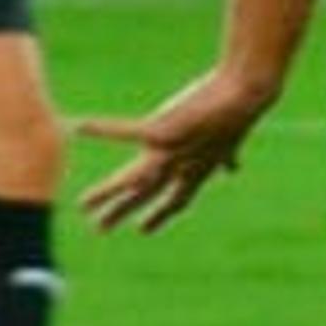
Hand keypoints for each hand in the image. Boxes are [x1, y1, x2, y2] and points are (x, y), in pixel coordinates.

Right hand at [76, 64, 280, 233]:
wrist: (245, 95)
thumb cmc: (238, 115)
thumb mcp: (231, 143)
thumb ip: (228, 158)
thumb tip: (234, 168)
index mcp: (198, 171)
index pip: (177, 200)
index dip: (160, 216)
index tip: (144, 229)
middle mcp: (181, 167)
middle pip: (147, 196)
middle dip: (123, 212)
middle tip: (99, 229)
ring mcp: (170, 152)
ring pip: (133, 178)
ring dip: (107, 192)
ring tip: (82, 203)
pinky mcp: (161, 130)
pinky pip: (126, 131)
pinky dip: (102, 129)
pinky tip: (80, 126)